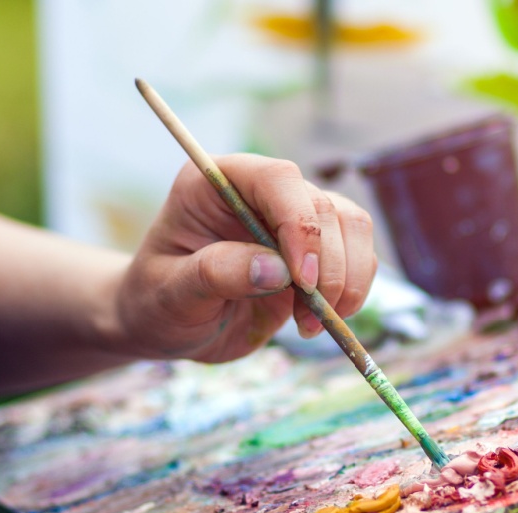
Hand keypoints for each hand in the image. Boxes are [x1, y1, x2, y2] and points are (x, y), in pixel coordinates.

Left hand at [115, 154, 376, 362]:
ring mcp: (293, 219)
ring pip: (352, 227)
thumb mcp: (171, 294)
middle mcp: (261, 192)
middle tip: (308, 318)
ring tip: (312, 325)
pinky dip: (353, 293)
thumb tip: (278, 270)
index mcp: (216, 183)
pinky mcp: (317, 250)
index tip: (302, 280)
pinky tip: (319, 322)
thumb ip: (216, 274)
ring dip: (348, 281)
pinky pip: (359, 257)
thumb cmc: (158, 304)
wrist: (172, 327)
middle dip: (328, 267)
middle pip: (323, 207)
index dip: (300, 224)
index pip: (278, 179)